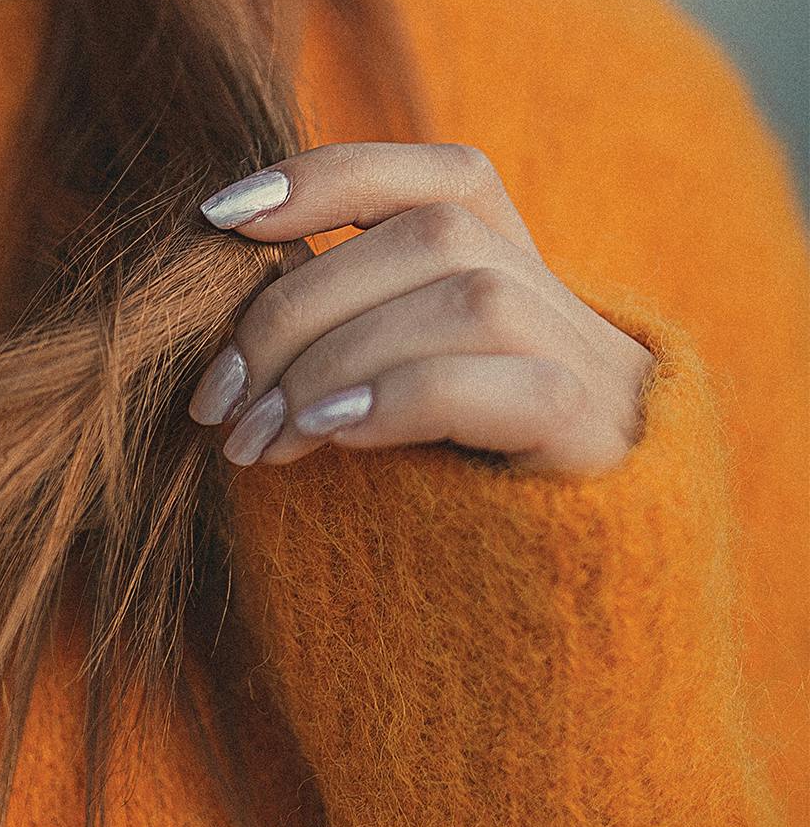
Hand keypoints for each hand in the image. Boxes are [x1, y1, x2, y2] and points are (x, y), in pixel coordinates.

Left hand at [187, 142, 656, 479]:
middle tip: (221, 397)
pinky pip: (515, 385)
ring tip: (262, 435)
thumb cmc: (453, 521)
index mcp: (522, 284)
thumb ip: (348, 334)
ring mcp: (601, 378)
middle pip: (434, 233)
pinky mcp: (607, 453)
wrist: (588, 652)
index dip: (332, 174)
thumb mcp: (396, 405)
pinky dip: (401, 397)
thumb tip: (221, 284)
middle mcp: (573, 313)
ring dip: (337, 357)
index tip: (219, 216)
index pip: (446, 174)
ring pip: (470, 296)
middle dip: (299, 305)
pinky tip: (329, 438)